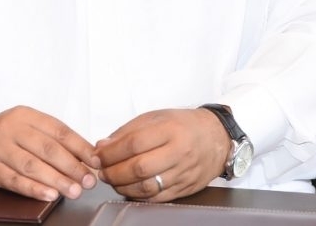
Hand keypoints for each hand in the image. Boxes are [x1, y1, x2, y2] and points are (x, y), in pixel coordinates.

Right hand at [0, 106, 100, 201]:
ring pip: (32, 166)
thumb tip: (85, 156)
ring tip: (74, 191)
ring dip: (57, 180)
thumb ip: (51, 138)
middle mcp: (12, 129)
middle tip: (89, 180)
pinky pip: (15, 180)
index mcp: (26, 116)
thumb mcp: (26, 126)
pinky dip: (34, 189)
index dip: (80, 147)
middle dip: (72, 166)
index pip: (59, 131)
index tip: (96, 161)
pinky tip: (49, 194)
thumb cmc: (3, 135)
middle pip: (48, 149)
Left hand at [95, 108, 230, 201]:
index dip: (111, 152)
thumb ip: (128, 131)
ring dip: (123, 186)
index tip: (98, 155)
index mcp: (170, 129)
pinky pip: (158, 197)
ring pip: (148, 186)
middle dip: (114, 172)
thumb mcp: (156, 117)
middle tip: (102, 171)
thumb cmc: (184, 124)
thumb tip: (103, 146)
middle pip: (139, 168)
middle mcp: (179, 151)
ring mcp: (183, 172)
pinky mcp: (186, 188)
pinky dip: (138, 196)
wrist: (216, 137)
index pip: (134, 143)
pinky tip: (129, 189)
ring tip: (113, 180)